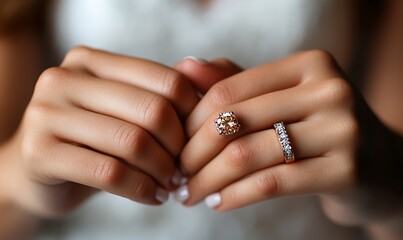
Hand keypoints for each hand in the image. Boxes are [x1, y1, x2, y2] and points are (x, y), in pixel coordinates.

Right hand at [2, 46, 199, 217]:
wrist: (38, 171)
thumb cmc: (92, 139)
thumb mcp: (123, 109)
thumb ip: (158, 93)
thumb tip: (208, 84)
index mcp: (90, 61)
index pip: (167, 80)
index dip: (193, 114)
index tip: (198, 139)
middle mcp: (64, 78)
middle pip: (153, 110)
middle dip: (179, 147)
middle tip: (185, 168)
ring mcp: (46, 112)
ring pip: (133, 142)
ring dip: (163, 171)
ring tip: (170, 183)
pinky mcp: (39, 151)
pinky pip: (110, 172)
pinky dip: (142, 189)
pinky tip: (153, 196)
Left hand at [177, 50, 358, 212]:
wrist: (379, 167)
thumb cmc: (315, 129)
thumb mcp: (278, 99)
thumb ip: (234, 81)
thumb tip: (184, 68)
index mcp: (310, 64)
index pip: (229, 90)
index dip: (192, 121)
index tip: (175, 145)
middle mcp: (329, 89)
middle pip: (235, 121)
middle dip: (193, 154)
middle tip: (176, 174)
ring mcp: (343, 128)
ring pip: (248, 154)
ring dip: (208, 179)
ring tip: (190, 193)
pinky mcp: (347, 170)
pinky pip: (271, 183)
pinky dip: (234, 196)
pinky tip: (217, 203)